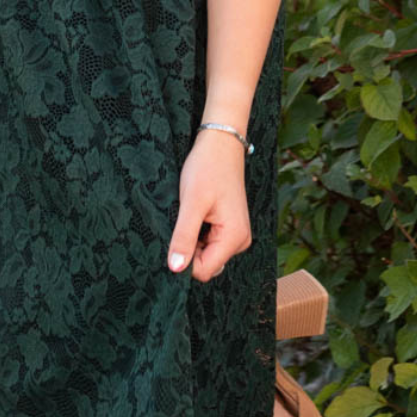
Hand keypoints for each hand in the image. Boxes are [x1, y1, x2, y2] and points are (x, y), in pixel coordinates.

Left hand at [166, 128, 251, 280]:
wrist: (221, 145)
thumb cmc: (207, 169)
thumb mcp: (191, 203)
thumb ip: (184, 237)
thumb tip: (175, 269)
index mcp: (234, 238)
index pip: (203, 271)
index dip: (184, 259)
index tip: (176, 234)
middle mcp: (240, 241)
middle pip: (206, 265)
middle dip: (189, 250)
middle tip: (183, 221)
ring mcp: (237, 235)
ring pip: (206, 255)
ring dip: (192, 241)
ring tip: (191, 215)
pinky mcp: (231, 228)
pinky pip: (210, 244)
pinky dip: (198, 234)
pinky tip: (196, 214)